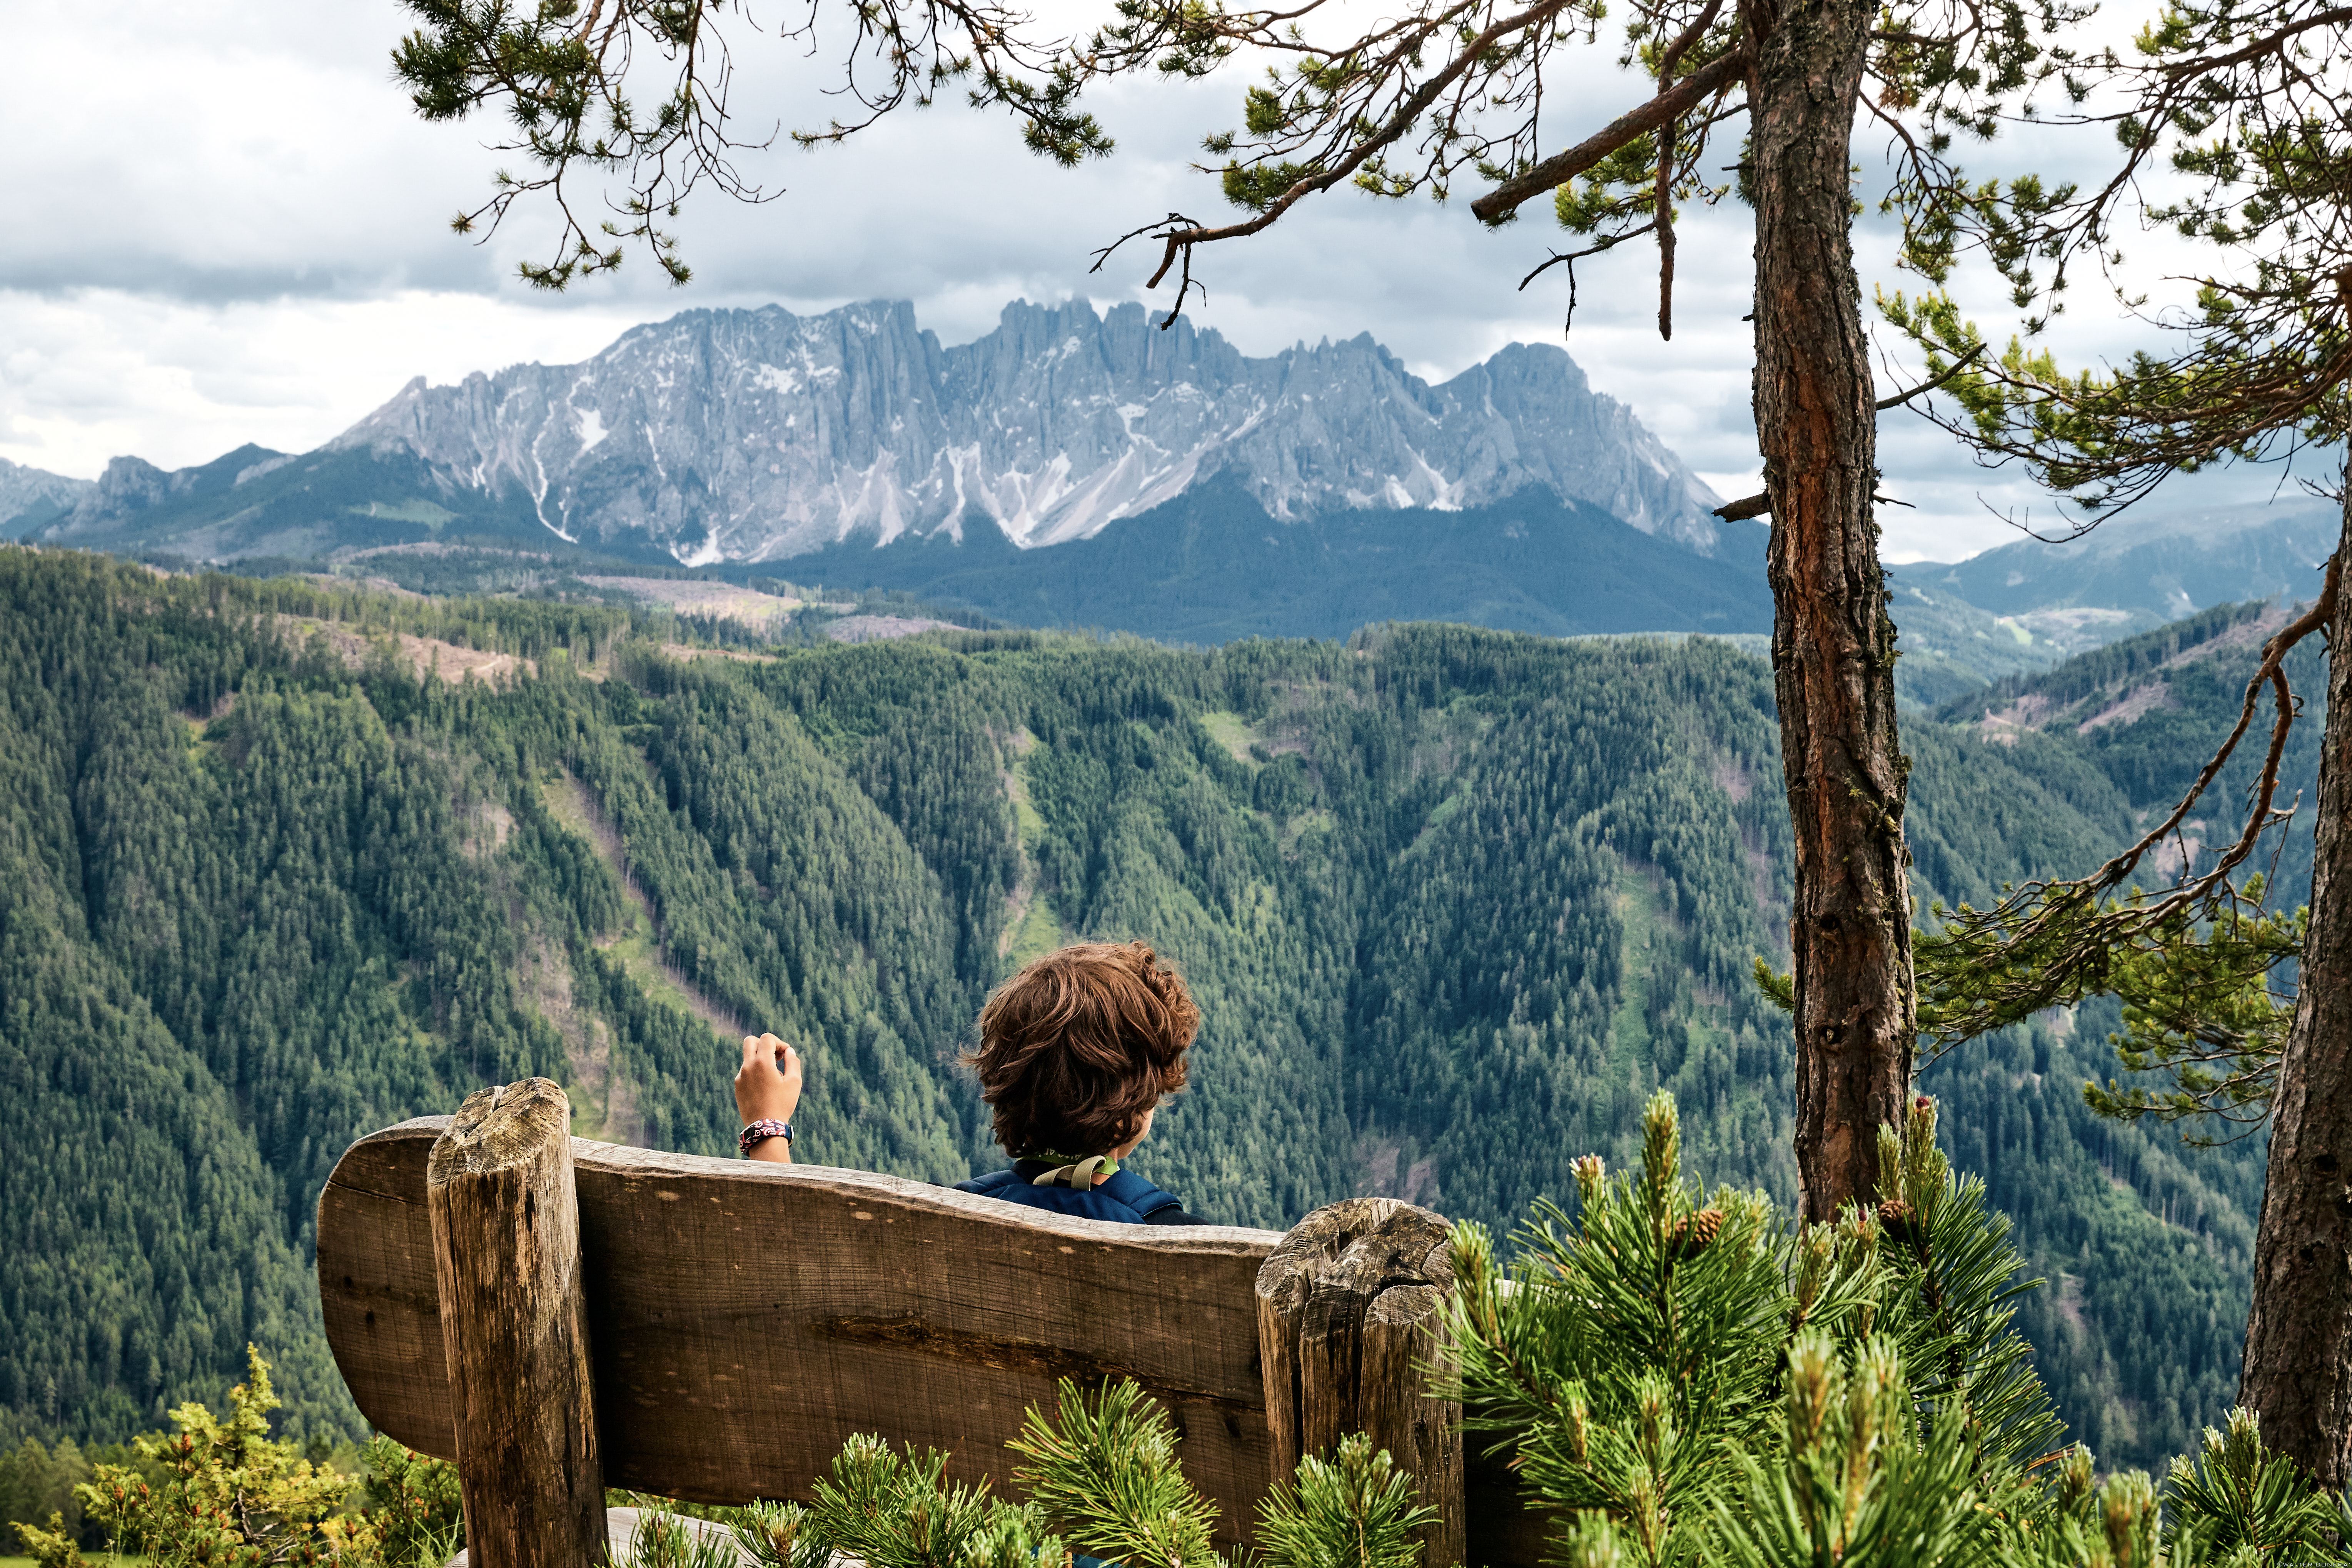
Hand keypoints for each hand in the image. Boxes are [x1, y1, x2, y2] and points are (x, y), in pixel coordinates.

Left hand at [734, 1033, 802, 1150]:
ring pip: (748, 1058)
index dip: (779, 1042)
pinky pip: (745, 1072)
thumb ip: (793, 1062)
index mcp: (762, 1063)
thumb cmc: (782, 1104)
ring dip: (761, 1060)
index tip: (785, 1055)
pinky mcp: (737, 1086)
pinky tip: (765, 1087)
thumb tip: (789, 1051)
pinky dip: (755, 1072)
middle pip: (750, 1041)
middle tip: (775, 1057)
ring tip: (773, 1077)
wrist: (764, 1127)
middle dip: (764, 1044)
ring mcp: (740, 1077)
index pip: (767, 1038)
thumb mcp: (794, 1082)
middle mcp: (748, 1067)